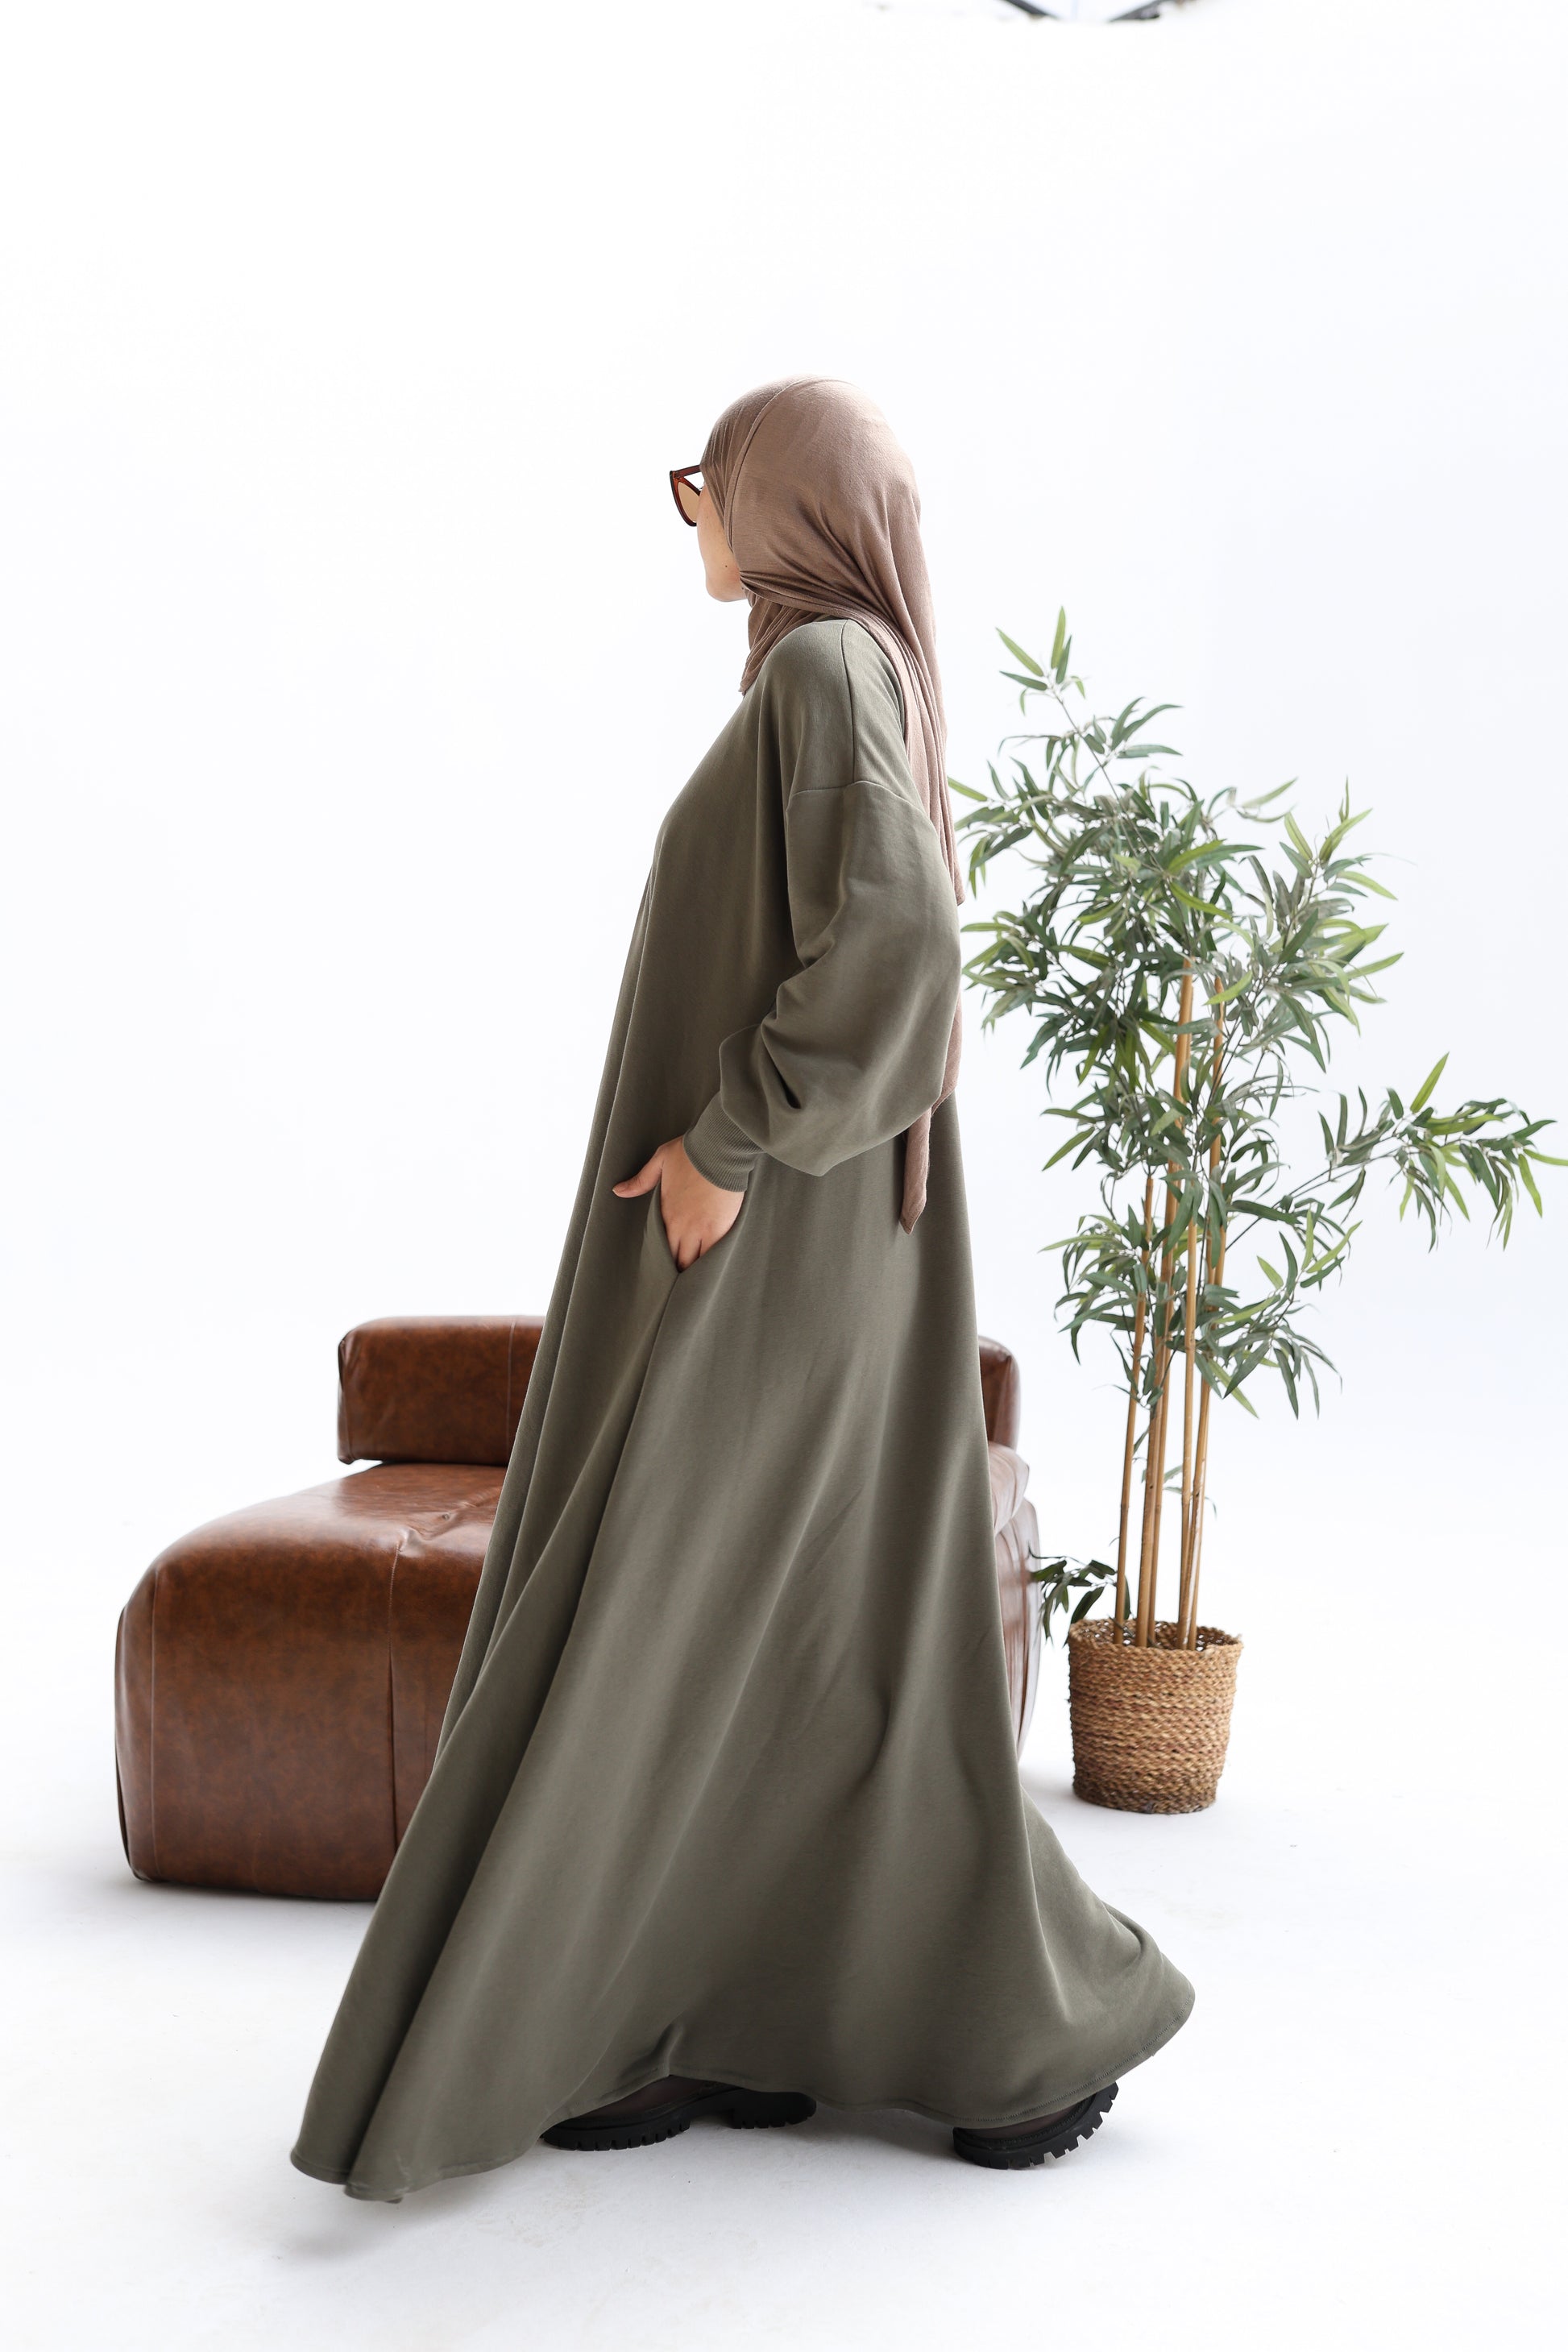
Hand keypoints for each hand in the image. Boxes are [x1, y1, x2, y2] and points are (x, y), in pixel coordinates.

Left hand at [613, 1136, 743, 1270]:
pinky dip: (710, 1264)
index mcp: (666, 1213)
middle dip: (676, 1268)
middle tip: (677, 1277)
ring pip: (694, 1262)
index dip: (662, 1258)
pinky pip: (713, 1255)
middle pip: (676, 1259)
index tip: (663, 1264)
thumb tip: (617, 1191)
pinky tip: (710, 1272)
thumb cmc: (690, 1153)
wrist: (719, 1150)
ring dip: (692, 1269)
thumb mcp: (659, 1162)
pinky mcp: (720, 1229)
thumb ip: (640, 1181)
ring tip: (693, 1280)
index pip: (660, 1245)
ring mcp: (702, 1230)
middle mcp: (682, 1226)